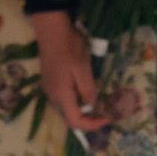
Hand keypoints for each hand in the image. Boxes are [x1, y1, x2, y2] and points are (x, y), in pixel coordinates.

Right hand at [30, 10, 105, 131]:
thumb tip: (93, 106)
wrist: (51, 30)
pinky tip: (85, 90)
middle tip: (104, 111)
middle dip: (88, 119)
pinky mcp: (50, 83)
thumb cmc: (69, 48)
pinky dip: (76, 101)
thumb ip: (88, 90)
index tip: (107, 118)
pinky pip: (63, 99)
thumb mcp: (83, 69)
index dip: (92, 125)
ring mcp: (49, 90)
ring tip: (97, 102)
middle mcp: (52, 97)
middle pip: (70, 118)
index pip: (75, 122)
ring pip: (66, 109)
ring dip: (82, 110)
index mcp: (61, 95)